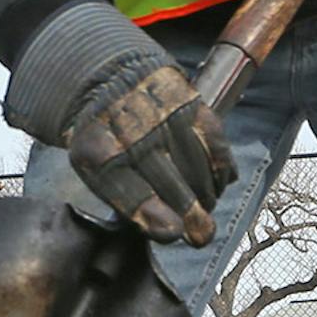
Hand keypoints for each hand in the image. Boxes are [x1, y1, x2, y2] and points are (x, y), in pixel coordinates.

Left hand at [66, 54, 233, 244]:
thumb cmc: (106, 140)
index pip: (130, 192)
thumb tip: (172, 231)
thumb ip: (125, 200)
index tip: (175, 232)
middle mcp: (133, 132)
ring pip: (198, 166)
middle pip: (170, 183)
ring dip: (207, 195)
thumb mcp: (95, 169)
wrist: (111, 81)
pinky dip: (222, 170)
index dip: (155, 217)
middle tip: (201, 235)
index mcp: (99, 153)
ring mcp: (165, 116)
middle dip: (190, 213)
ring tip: (206, 210)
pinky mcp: (191, 104)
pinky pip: (216, 144)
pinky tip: (220, 185)